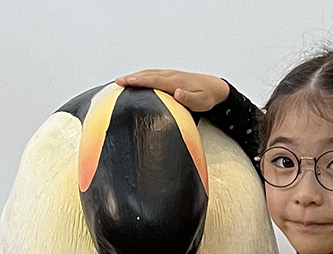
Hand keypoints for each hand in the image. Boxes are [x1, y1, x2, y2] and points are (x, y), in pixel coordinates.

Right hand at [116, 69, 230, 112]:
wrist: (215, 87)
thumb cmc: (207, 97)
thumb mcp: (201, 102)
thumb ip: (188, 98)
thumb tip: (177, 92)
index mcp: (175, 82)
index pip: (154, 80)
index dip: (139, 81)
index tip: (126, 82)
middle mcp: (171, 76)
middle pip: (148, 75)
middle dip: (132, 77)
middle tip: (117, 81)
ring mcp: (170, 75)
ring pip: (149, 73)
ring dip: (135, 75)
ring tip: (121, 80)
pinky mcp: (170, 76)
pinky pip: (153, 74)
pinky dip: (142, 75)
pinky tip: (135, 79)